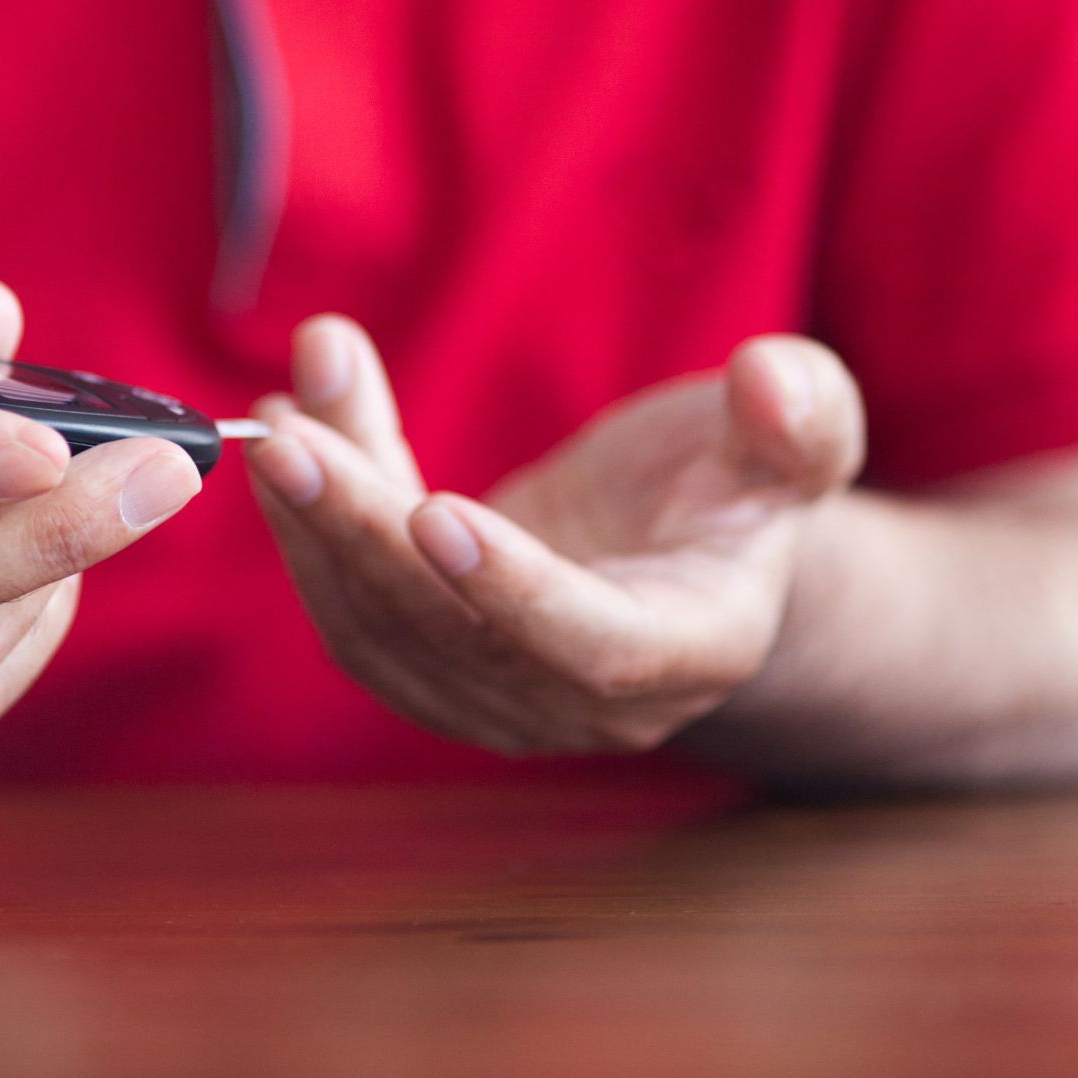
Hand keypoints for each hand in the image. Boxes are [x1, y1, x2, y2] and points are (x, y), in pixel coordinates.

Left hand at [243, 316, 863, 754]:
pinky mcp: (436, 674)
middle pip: (453, 634)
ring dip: (316, 525)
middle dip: (363, 531)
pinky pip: (355, 614)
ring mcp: (502, 700)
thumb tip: (770, 377)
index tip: (433, 510)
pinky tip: (290, 436)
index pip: (592, 643)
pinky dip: (310, 531)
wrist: (688, 544)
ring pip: (384, 626)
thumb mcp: (799, 436)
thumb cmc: (744, 481)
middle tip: (291, 437)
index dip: (512, 589)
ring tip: (276, 417)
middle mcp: (589, 700)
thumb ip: (801, 415)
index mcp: (694, 647)